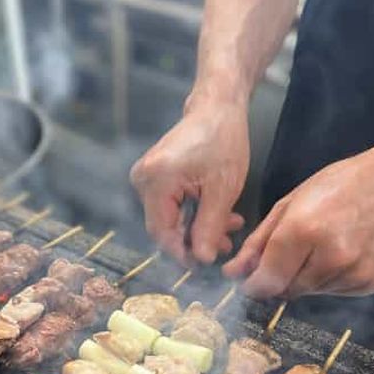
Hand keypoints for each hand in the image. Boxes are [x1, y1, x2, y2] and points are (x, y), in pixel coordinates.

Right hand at [130, 97, 247, 264]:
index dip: (181, 253)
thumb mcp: (222, 189)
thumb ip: (210, 227)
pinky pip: (171, 206)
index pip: (161, 232)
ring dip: (199, 227)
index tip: (203, 265)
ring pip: (170, 218)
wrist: (217, 107)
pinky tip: (219, 216)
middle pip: (164, 227)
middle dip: (195, 240)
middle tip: (224, 246)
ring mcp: (146, 178)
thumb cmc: (222, 139)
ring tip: (230, 229)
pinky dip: (194, 213)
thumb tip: (202, 259)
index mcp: (156, 180)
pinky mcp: (155, 177)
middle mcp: (143, 179)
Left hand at [223, 143, 373, 297]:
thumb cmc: (341, 186)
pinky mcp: (370, 283)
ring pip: (310, 292)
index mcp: (303, 230)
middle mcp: (330, 257)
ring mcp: (353, 273)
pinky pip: (335, 292)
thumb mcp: (291, 204)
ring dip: (306, 278)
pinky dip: (331, 279)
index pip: (266, 280)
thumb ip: (258, 243)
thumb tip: (234, 273)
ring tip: (324, 245)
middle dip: (280, 277)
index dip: (253, 285)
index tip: (250, 282)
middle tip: (295, 251)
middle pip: (286, 290)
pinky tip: (344, 252)